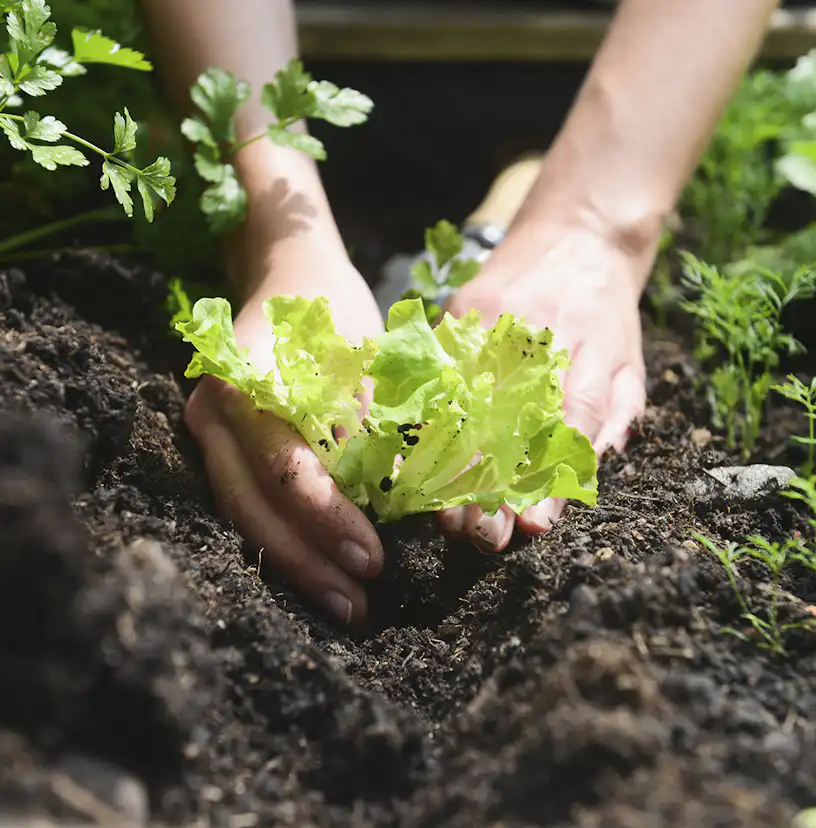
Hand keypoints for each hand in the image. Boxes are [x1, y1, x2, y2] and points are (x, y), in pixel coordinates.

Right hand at [183, 245, 386, 628]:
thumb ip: (380, 432)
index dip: (327, 519)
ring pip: (241, 515)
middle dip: (306, 561)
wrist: (289, 274)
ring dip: (292, 564)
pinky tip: (316, 573)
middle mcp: (214, 414)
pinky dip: (281, 542)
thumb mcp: (367, 364)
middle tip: (357, 605)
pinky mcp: (220, 448)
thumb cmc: (336, 314)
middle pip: (251, 506)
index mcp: (248, 383)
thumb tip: (414, 510)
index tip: (373, 560)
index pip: (284, 468)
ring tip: (344, 605)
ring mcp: (207, 433)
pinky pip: (244, 505)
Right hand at [438, 218, 649, 550]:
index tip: (531, 526)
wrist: (577, 230)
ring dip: (454, 463)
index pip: (570, 422)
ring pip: (466, 400)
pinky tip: (416, 457)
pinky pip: (439, 371)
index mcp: (590, 350)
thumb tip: (590, 468)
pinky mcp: (461, 309)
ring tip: (444, 513)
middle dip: (492, 484)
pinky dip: (426, 417)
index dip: (550, 477)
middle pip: (510, 419)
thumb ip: (617, 414)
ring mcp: (493, 319)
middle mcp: (540, 335)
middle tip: (480, 537)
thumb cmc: (607, 310)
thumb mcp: (631, 360)